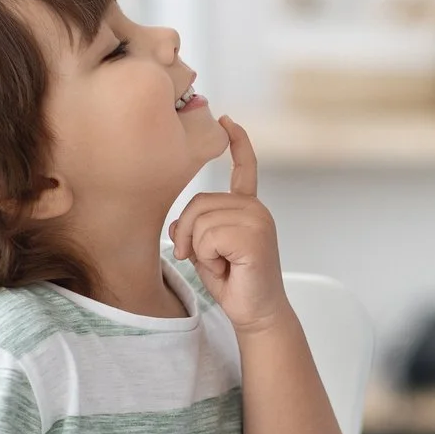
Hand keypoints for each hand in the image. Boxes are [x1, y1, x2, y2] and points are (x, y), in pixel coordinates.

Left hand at [169, 117, 290, 334]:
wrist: (256, 312)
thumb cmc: (234, 283)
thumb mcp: (205, 250)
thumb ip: (194, 228)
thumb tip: (177, 225)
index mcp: (247, 207)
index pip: (244, 168)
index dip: (237, 143)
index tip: (228, 120)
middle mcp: (255, 208)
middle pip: (198, 203)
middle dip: (189, 235)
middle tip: (205, 259)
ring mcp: (257, 219)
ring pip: (200, 221)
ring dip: (200, 250)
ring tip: (222, 264)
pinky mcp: (254, 235)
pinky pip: (209, 236)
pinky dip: (209, 257)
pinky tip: (228, 267)